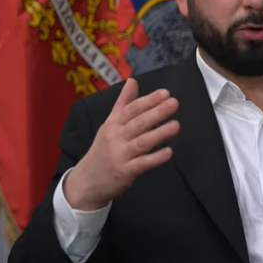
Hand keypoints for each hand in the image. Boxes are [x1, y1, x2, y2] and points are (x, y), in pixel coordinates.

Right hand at [64, 78, 179, 210]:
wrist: (86, 182)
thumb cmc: (103, 150)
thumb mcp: (110, 124)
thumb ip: (123, 102)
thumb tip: (133, 80)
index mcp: (113, 124)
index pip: (132, 109)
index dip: (148, 100)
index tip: (165, 93)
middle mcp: (116, 137)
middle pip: (138, 123)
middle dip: (157, 112)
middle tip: (174, 103)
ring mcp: (120, 155)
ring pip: (142, 142)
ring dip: (159, 134)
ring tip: (176, 126)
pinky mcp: (124, 172)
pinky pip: (142, 164)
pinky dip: (155, 158)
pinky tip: (169, 152)